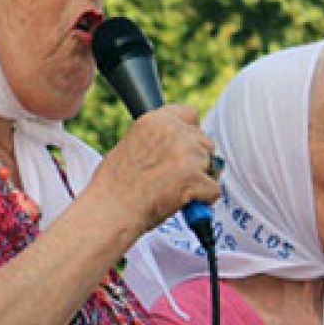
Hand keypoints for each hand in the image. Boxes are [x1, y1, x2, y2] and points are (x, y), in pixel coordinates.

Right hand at [89, 104, 220, 233]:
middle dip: (197, 160)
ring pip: (212, 166)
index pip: (189, 114)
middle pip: (205, 142)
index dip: (189, 132)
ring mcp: (187, 153)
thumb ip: (156, 139)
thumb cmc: (114, 185)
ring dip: (199, 180)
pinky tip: (180, 202)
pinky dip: (202, 201)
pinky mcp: (196, 177)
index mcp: (154, 120)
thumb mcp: (130, 145)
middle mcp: (173, 131)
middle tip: (175, 177)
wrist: (110, 210)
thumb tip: (178, 145)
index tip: (184, 147)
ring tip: (173, 191)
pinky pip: (213, 190)